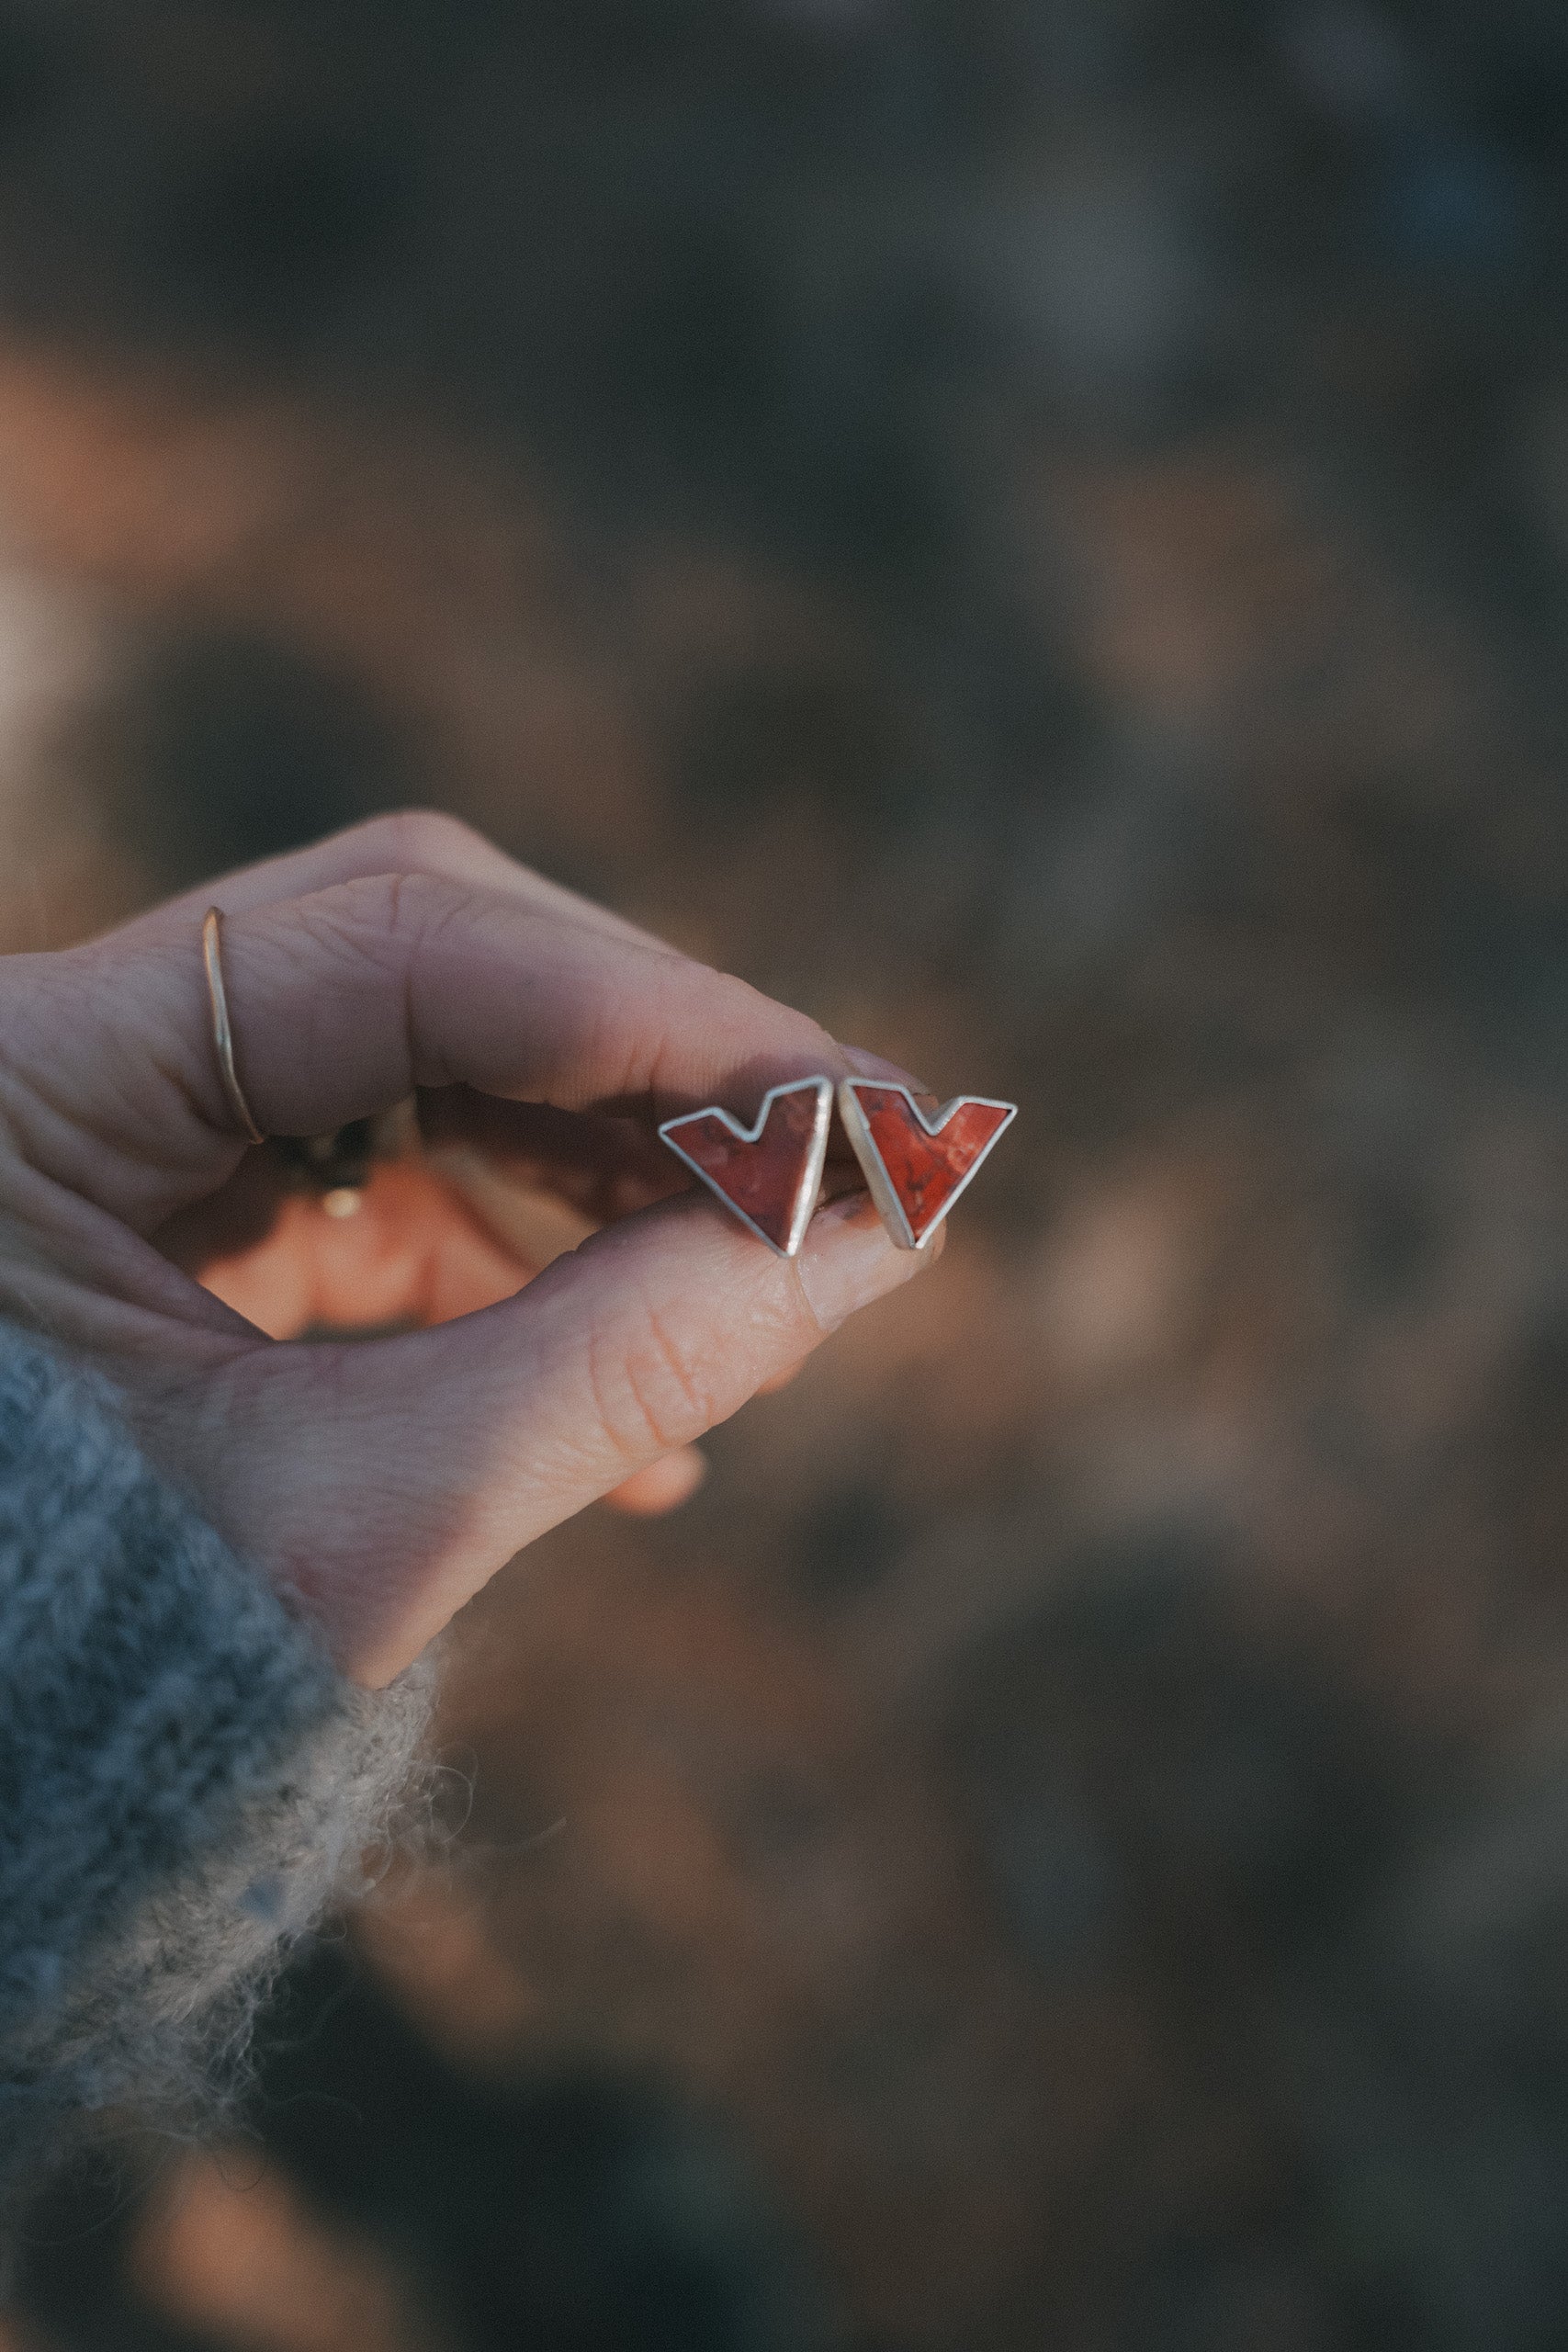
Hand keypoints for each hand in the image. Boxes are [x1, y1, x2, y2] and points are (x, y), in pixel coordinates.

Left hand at [0, 814, 934, 1682]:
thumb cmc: (83, 1688)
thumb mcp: (359, 1524)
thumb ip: (618, 1361)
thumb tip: (880, 1234)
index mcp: (34, 1078)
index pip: (401, 944)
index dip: (661, 1020)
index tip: (863, 1105)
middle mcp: (66, 1049)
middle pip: (427, 959)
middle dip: (654, 1069)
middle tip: (854, 1159)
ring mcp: (118, 1117)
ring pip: (425, 1053)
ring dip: (609, 1160)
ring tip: (761, 1279)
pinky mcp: (174, 1201)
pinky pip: (384, 1170)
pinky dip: (523, 1251)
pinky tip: (637, 1382)